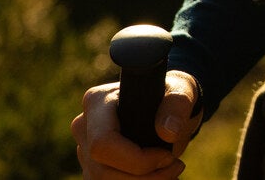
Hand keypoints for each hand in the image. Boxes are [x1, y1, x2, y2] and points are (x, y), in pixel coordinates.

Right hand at [71, 69, 201, 177]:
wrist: (165, 110)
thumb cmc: (169, 96)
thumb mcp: (180, 92)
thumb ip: (177, 105)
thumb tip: (168, 132)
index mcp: (97, 102)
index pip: (103, 143)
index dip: (136, 160)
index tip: (167, 157)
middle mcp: (83, 126)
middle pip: (102, 171)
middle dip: (144, 178)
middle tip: (176, 167)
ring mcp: (84, 150)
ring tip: (169, 172)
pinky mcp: (92, 168)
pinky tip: (156, 177)